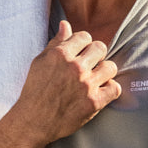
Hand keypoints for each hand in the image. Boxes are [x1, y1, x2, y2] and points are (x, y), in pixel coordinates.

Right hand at [17, 20, 121, 144]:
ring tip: (95, 79)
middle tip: (89, 66)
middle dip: (95, 55)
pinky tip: (100, 91)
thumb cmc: (35, 91)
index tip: (80, 53)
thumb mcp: (40, 62)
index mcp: (60, 54)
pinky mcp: (94, 102)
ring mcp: (86, 85)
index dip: (83, 45)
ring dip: (104, 72)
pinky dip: (109, 90)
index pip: (85, 37)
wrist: (33, 122)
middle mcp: (75, 67)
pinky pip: (115, 89)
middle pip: (100, 48)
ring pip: (111, 67)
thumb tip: (66, 25)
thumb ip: (56, 43)